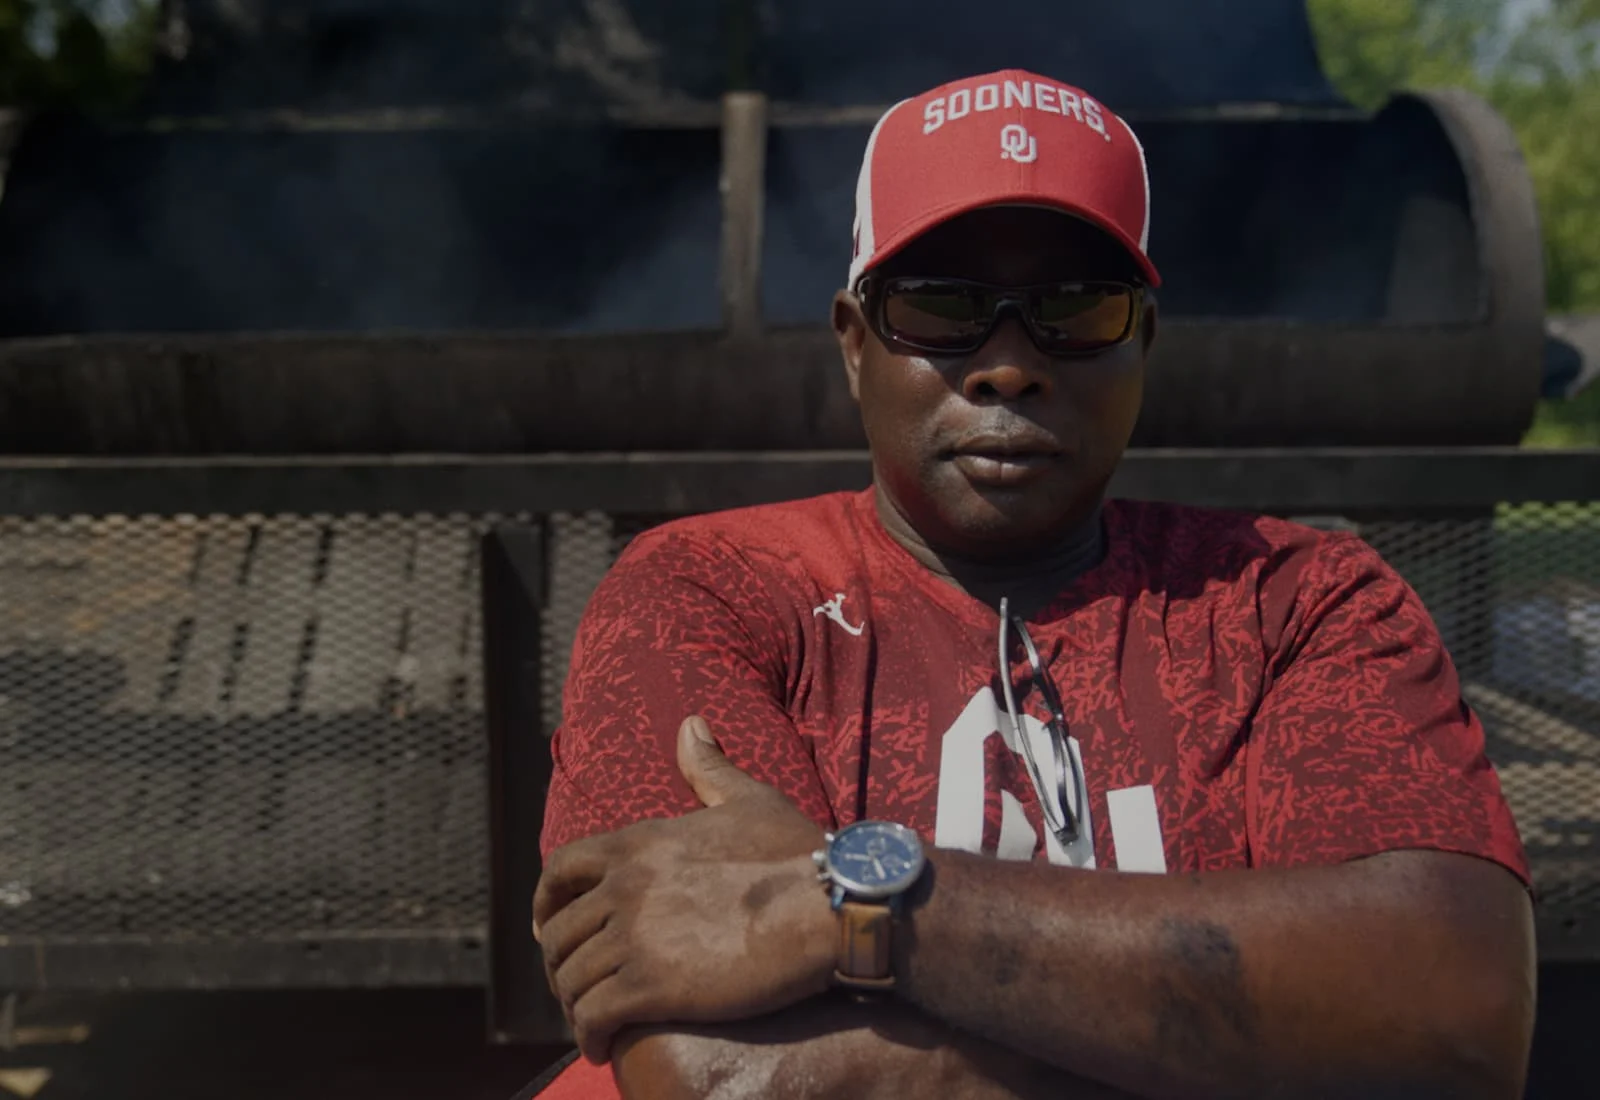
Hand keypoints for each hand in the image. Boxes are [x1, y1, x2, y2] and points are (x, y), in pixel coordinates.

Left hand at [533, 716, 835, 1062]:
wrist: (830, 906)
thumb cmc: (798, 854)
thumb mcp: (750, 799)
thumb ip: (710, 768)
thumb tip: (691, 724)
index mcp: (639, 843)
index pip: (561, 869)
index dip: (544, 901)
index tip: (546, 925)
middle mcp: (624, 887)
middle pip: (559, 932)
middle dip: (559, 963)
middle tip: (575, 985)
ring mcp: (634, 937)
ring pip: (571, 979)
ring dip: (574, 1004)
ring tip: (591, 1021)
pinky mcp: (651, 986)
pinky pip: (593, 1016)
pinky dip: (588, 1035)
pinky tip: (600, 1046)